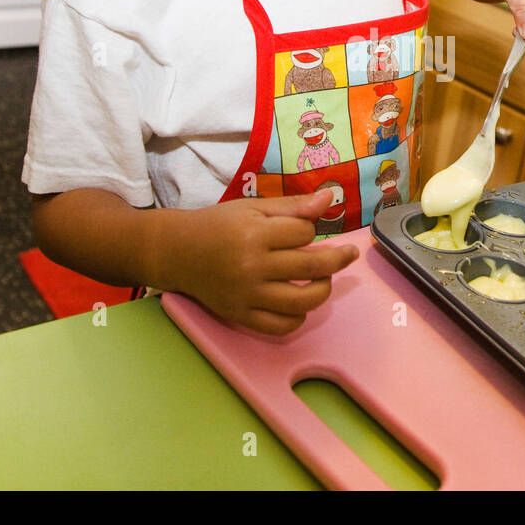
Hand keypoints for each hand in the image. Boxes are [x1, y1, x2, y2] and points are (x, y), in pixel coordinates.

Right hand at [152, 189, 357, 334]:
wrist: (178, 252)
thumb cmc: (219, 225)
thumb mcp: (254, 207)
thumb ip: (294, 205)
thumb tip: (331, 198)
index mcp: (255, 234)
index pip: (304, 234)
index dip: (310, 230)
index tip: (302, 230)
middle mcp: (252, 267)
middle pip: (311, 268)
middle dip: (337, 260)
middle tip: (347, 255)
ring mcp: (247, 295)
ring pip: (302, 302)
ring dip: (322, 290)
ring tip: (323, 280)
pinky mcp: (240, 316)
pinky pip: (281, 326)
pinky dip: (298, 318)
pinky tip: (299, 304)